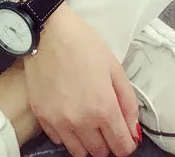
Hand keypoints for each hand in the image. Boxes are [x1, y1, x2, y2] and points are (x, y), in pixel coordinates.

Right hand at [23, 3, 139, 156]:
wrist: (46, 31)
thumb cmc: (83, 43)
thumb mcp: (113, 67)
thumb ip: (128, 101)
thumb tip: (133, 129)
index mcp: (103, 109)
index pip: (122, 147)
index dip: (127, 143)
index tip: (125, 134)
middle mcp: (81, 122)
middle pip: (100, 152)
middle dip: (108, 142)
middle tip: (105, 124)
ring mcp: (59, 121)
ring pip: (78, 152)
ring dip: (87, 143)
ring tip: (87, 123)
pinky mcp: (42, 116)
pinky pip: (58, 139)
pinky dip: (67, 134)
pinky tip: (68, 116)